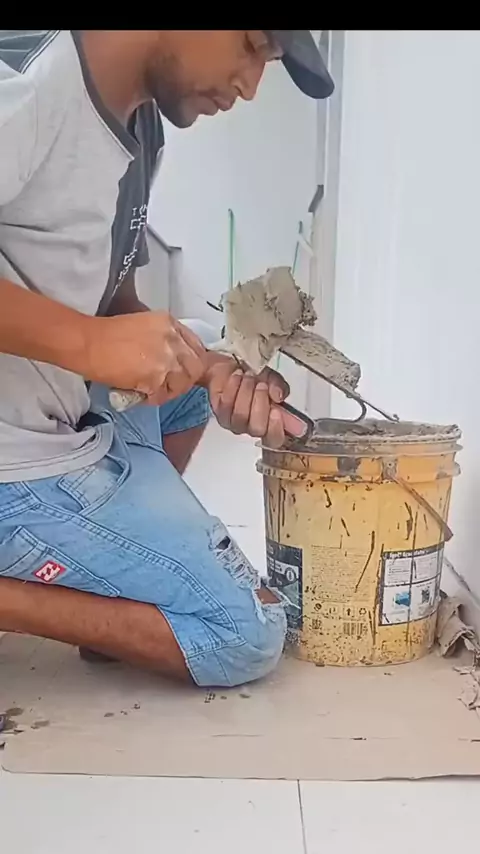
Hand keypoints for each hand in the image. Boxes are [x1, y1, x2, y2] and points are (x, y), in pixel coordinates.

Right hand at [85, 312, 207, 404]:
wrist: (86, 343)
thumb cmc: (105, 334)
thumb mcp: (143, 325)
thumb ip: (163, 338)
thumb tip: (171, 358)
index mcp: (169, 323)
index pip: (196, 346)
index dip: (191, 362)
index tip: (182, 370)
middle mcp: (172, 339)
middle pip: (196, 367)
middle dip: (185, 379)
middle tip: (169, 385)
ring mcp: (165, 358)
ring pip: (183, 383)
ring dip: (170, 390)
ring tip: (153, 391)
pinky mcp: (154, 377)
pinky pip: (163, 395)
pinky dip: (154, 399)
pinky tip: (142, 395)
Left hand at [205, 358, 306, 447]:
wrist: (235, 372)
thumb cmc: (257, 380)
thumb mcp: (273, 380)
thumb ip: (279, 387)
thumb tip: (278, 396)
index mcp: (271, 424)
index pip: (275, 439)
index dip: (276, 428)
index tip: (276, 410)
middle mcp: (253, 428)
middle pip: (257, 429)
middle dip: (260, 402)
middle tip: (261, 384)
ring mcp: (236, 424)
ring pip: (241, 415)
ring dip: (246, 391)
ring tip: (249, 376)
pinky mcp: (221, 415)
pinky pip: (226, 405)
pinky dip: (233, 387)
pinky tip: (237, 377)